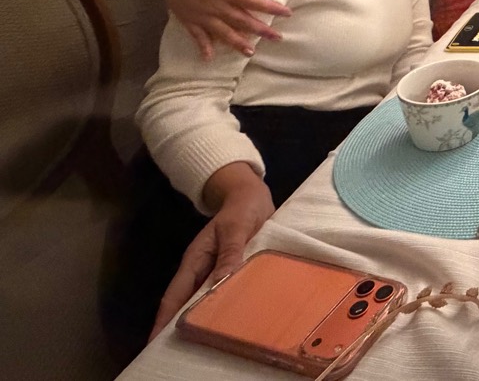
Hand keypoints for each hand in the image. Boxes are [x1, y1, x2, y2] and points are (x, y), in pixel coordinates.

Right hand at [149, 164, 273, 339]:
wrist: (252, 196)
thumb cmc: (241, 209)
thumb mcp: (236, 227)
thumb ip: (230, 252)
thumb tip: (220, 282)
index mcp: (196, 259)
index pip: (175, 295)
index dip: (164, 319)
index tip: (154, 342)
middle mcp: (204, 269)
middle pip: (188, 303)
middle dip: (181, 326)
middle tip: (179, 352)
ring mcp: (217, 271)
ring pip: (208, 300)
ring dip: (205, 319)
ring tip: (206, 344)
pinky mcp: (233, 270)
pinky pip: (227, 292)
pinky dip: (226, 307)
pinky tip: (233, 322)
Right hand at [156, 0, 287, 59]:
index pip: (254, 1)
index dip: (271, 8)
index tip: (287, 13)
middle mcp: (216, 5)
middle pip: (242, 21)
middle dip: (261, 30)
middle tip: (278, 38)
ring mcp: (202, 15)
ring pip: (223, 32)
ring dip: (237, 43)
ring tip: (251, 52)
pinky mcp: (189, 20)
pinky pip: (197, 36)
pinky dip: (202, 47)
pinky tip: (209, 58)